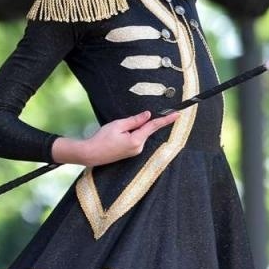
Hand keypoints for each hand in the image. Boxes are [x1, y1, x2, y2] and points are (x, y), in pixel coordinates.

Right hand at [57, 110, 178, 167]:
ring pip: (139, 134)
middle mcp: (138, 147)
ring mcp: (135, 151)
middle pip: (145, 130)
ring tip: (114, 133)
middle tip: (120, 126)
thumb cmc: (102, 139)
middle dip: (137, 124)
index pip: (154, 126)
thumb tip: (148, 115)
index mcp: (136, 140)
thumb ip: (135, 120)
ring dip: (131, 129)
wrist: (91, 154)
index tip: (177, 114)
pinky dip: (129, 134)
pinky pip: (135, 139)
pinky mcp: (130, 153)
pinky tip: (116, 136)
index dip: (166, 119)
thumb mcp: (118, 125)